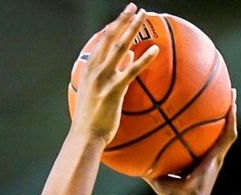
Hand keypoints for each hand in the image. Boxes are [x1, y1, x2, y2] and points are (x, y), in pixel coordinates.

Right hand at [71, 4, 159, 143]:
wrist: (85, 136)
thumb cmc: (92, 117)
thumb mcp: (98, 91)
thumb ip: (112, 72)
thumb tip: (127, 57)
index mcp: (89, 69)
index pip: (102, 41)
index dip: (113, 26)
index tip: (123, 15)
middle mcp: (95, 70)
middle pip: (110, 38)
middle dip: (123, 20)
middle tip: (133, 6)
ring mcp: (103, 79)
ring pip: (119, 48)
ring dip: (132, 29)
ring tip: (143, 16)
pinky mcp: (114, 90)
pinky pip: (131, 71)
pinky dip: (143, 59)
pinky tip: (154, 50)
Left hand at [145, 89, 237, 194]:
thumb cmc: (169, 194)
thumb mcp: (154, 172)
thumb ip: (145, 160)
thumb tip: (128, 150)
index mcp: (197, 158)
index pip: (201, 137)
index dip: (202, 123)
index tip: (200, 107)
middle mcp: (209, 155)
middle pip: (217, 129)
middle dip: (219, 111)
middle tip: (221, 93)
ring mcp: (216, 156)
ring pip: (227, 129)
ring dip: (230, 112)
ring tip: (231, 93)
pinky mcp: (218, 157)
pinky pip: (228, 136)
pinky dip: (230, 121)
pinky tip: (230, 107)